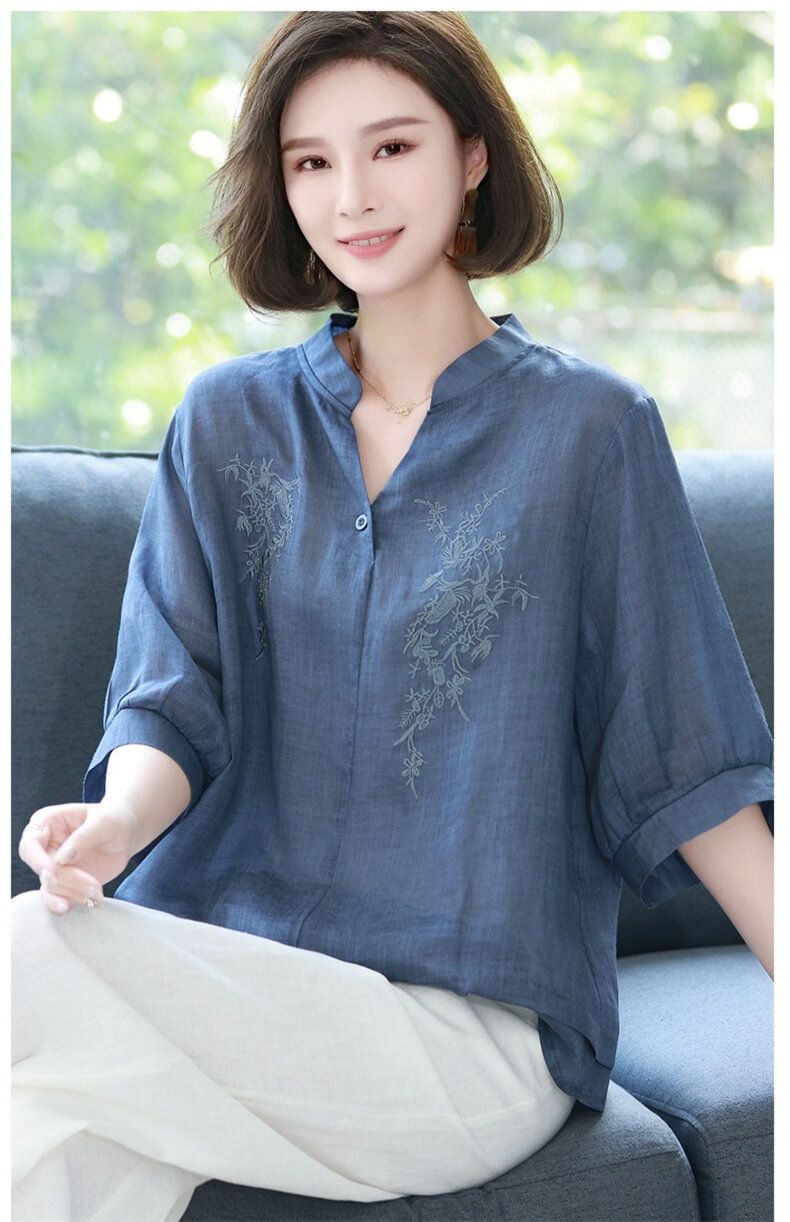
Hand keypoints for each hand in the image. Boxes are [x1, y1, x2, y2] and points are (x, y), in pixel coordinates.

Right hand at [18, 801, 136, 914]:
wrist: (126, 834)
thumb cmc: (113, 819)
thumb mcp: (103, 822)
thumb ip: (83, 837)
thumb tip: (62, 858)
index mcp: (47, 823)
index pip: (30, 845)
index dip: (38, 861)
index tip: (54, 870)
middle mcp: (45, 847)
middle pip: (42, 871)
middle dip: (65, 881)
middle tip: (92, 886)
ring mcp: (54, 867)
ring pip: (50, 888)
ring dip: (72, 894)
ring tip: (96, 893)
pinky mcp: (65, 882)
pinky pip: (59, 897)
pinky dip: (71, 902)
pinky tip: (87, 903)